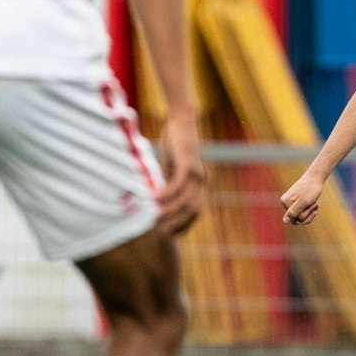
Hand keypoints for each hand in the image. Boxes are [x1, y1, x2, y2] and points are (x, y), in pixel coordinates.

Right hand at [154, 121, 204, 236]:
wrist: (181, 120)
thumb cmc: (175, 144)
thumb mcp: (171, 168)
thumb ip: (168, 183)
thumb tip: (159, 200)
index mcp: (199, 183)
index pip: (196, 212)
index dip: (185, 225)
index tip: (171, 235)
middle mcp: (201, 180)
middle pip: (193, 211)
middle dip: (178, 224)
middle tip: (161, 233)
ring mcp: (197, 172)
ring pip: (186, 200)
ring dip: (170, 212)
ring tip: (154, 219)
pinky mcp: (188, 163)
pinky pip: (178, 185)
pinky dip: (166, 194)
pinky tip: (154, 199)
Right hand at [280, 171, 325, 225]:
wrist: (316, 178)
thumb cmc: (311, 189)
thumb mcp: (304, 202)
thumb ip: (294, 212)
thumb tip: (285, 221)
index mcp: (285, 202)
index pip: (294, 219)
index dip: (305, 216)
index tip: (312, 208)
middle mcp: (285, 203)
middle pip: (297, 219)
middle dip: (308, 214)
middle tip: (314, 204)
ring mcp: (290, 203)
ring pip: (301, 217)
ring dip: (310, 211)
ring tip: (315, 203)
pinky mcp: (296, 203)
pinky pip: (302, 213)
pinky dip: (310, 210)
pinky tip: (315, 204)